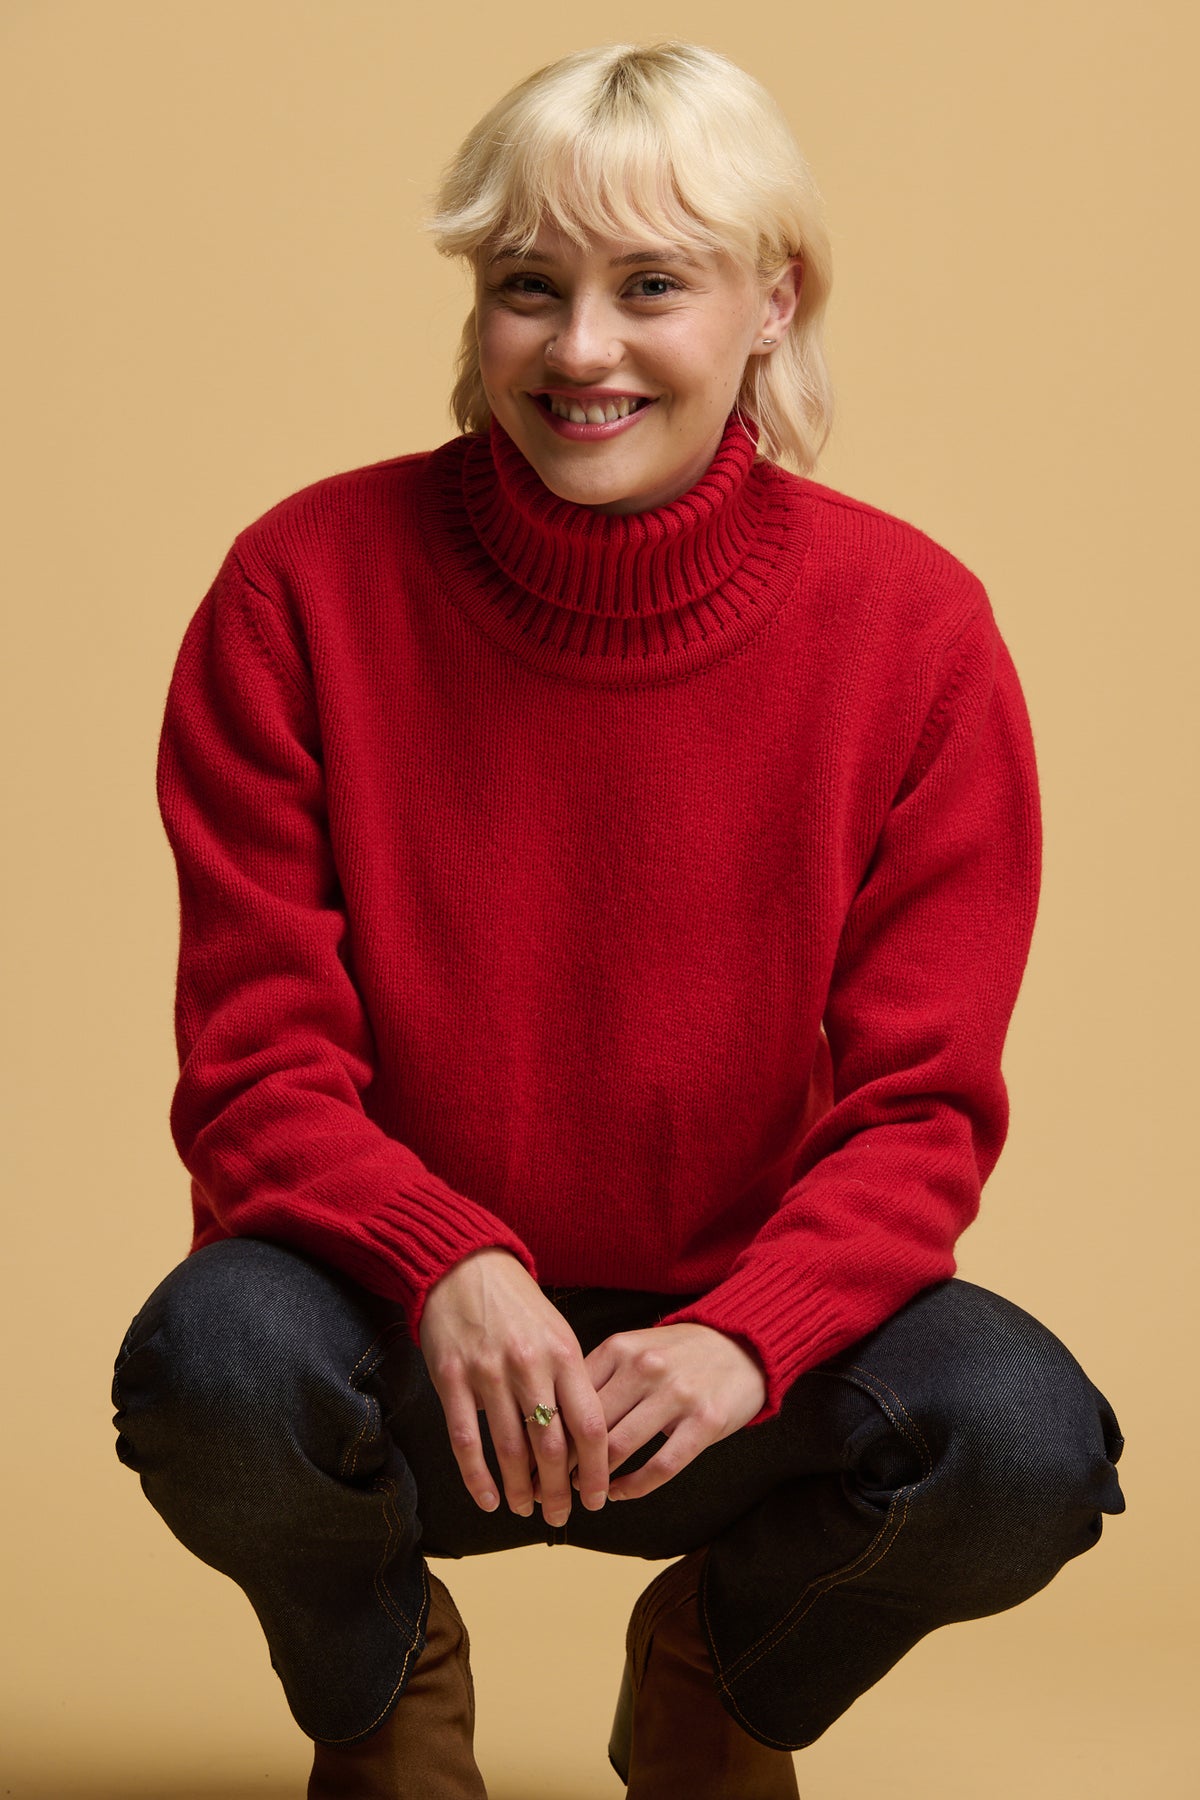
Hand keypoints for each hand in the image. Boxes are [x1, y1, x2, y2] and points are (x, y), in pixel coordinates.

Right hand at [418, 1248, 609, 1525]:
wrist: (464, 1268)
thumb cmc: (518, 1306)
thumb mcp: (558, 1333)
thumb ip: (572, 1382)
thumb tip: (585, 1441)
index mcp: (564, 1355)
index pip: (590, 1425)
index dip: (596, 1470)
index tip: (597, 1499)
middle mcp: (530, 1366)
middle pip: (552, 1447)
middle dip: (558, 1491)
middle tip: (560, 1517)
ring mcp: (489, 1373)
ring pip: (511, 1450)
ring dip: (520, 1490)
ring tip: (525, 1509)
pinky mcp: (452, 1379)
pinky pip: (466, 1440)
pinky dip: (477, 1477)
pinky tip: (487, 1499)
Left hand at [562, 1322, 766, 1502]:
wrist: (742, 1345)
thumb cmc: (678, 1354)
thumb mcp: (635, 1349)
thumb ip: (598, 1376)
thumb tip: (550, 1419)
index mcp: (621, 1347)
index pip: (570, 1396)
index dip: (548, 1432)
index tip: (533, 1457)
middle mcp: (646, 1367)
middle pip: (590, 1425)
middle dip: (565, 1462)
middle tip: (550, 1485)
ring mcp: (678, 1394)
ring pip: (619, 1447)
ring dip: (595, 1478)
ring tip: (584, 1491)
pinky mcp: (705, 1421)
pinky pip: (660, 1465)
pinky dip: (633, 1487)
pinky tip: (619, 1493)